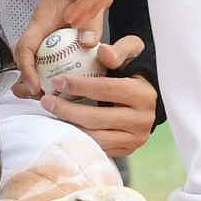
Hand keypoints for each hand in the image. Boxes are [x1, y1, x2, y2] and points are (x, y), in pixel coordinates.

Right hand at [14, 0, 102, 96]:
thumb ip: (91, 21)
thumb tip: (89, 43)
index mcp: (43, 19)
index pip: (24, 47)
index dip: (26, 69)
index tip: (35, 85)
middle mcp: (39, 27)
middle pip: (23, 57)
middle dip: (27, 79)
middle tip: (40, 96)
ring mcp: (43, 30)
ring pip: (32, 57)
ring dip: (37, 75)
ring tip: (46, 93)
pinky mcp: (51, 32)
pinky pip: (44, 53)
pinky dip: (48, 67)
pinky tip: (60, 77)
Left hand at [39, 36, 156, 155]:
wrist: (154, 94)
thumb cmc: (137, 69)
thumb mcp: (133, 52)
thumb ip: (119, 50)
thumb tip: (103, 52)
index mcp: (142, 95)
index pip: (106, 90)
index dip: (80, 86)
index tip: (57, 81)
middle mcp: (141, 120)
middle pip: (97, 118)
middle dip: (67, 110)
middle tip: (46, 100)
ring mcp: (135, 139)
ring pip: (96, 138)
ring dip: (69, 127)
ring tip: (51, 114)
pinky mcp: (127, 150)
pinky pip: (99, 148)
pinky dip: (79, 138)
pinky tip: (64, 126)